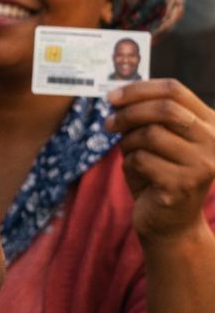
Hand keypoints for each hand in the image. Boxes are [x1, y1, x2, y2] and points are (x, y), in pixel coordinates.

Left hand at [106, 79, 214, 240]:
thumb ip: (144, 115)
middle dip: (128, 113)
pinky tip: (138, 176)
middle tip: (108, 124)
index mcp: (210, 124)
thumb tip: (116, 95)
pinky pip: (141, 159)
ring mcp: (203, 165)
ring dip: (128, 142)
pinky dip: (129, 164)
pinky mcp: (183, 185)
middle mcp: (214, 142)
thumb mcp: (155, 139)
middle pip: (164, 109)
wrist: (170, 224)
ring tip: (130, 155)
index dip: (138, 89)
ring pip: (149, 134)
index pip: (175, 90)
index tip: (111, 96)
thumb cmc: (159, 174)